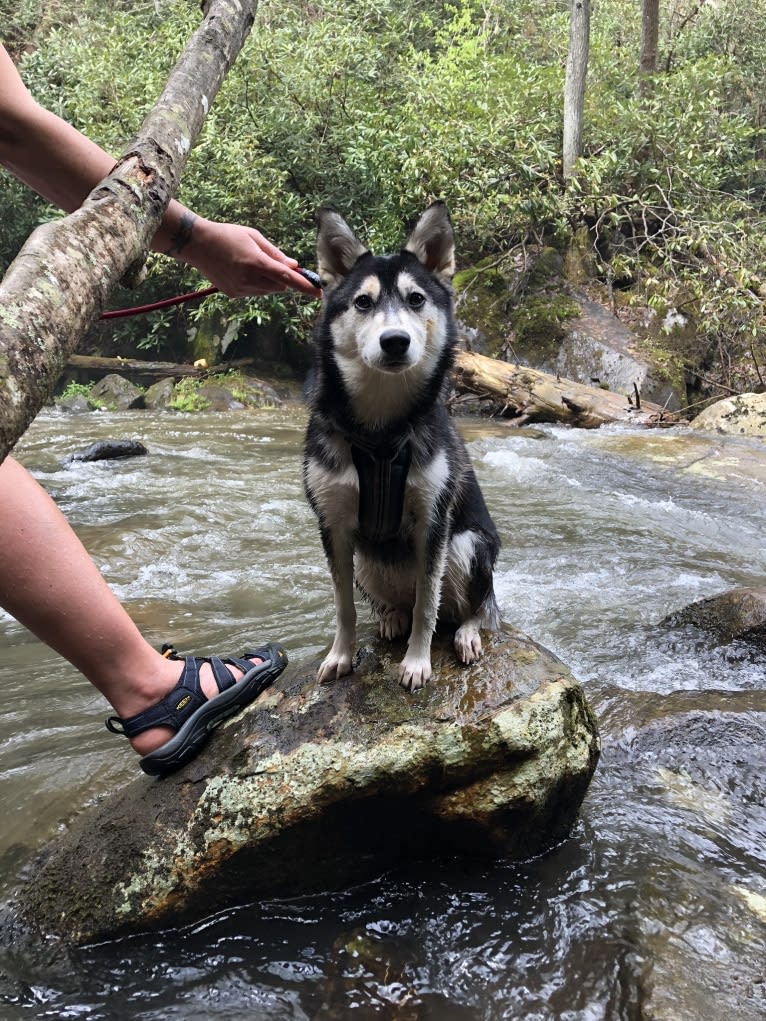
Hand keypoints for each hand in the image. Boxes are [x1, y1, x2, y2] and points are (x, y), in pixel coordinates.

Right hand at [182, 217, 321, 298]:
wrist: (197, 244)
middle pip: (279, 286)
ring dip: (269, 282)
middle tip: (273, 263)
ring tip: (251, 263)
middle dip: (282, 278)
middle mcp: (249, 279)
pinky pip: (254, 292)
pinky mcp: (233, 294)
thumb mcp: (254, 237)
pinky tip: (241, 271)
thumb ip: (275, 254)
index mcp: (256, 263)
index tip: (318, 292)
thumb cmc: (228, 234)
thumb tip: (294, 266)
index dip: (304, 286)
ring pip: (267, 291)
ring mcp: (240, 289)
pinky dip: (256, 285)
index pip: (287, 278)